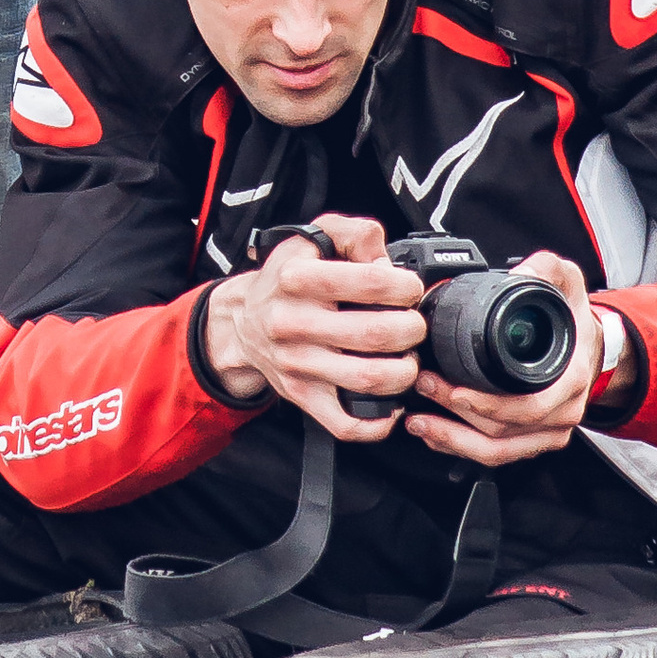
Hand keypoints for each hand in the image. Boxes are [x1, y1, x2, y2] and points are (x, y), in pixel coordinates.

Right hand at [201, 215, 429, 443]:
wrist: (244, 320)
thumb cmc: (286, 278)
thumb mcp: (313, 237)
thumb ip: (355, 234)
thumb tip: (386, 261)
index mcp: (298, 277)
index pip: (371, 281)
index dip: (405, 286)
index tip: (409, 289)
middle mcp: (293, 321)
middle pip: (376, 333)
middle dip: (411, 329)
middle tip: (413, 325)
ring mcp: (297, 363)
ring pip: (369, 378)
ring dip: (404, 371)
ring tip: (406, 358)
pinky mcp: (301, 395)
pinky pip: (345, 422)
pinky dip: (378, 420)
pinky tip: (391, 403)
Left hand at [406, 251, 608, 470]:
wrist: (591, 346)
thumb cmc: (575, 318)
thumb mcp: (567, 282)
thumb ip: (545, 268)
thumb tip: (520, 272)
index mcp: (570, 379)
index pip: (528, 406)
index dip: (487, 405)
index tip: (453, 390)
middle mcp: (562, 411)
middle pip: (503, 431)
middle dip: (455, 415)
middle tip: (424, 387)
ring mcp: (548, 431)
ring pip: (497, 451)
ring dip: (452, 439)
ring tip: (418, 419)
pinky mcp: (534, 440)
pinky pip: (497, 455)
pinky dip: (461, 447)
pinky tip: (434, 434)